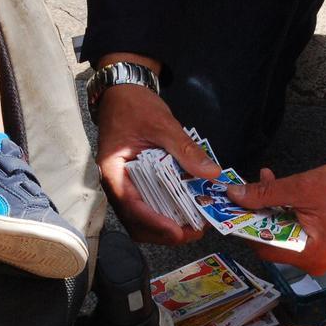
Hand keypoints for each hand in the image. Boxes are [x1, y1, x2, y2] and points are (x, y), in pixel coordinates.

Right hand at [96, 82, 220, 243]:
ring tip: (193, 224)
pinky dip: (164, 214)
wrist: (122, 93)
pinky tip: (184, 210)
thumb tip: (211, 173)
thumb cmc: (135, 106)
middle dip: (164, 232)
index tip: (178, 231)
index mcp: (114, 170)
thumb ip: (186, 150)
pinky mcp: (133, 184)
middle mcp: (115, 183)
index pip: (131, 205)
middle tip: (194, 231)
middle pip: (135, 221)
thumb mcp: (164, 125)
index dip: (155, 222)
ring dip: (165, 227)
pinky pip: (146, 207)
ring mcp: (123, 186)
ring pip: (140, 219)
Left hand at [228, 120, 325, 274]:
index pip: (264, 248)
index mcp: (309, 256)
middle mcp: (313, 261)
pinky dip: (284, 209)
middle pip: (272, 240)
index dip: (246, 226)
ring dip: (270, 207)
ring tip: (265, 181)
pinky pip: (293, 227)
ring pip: (281, 231)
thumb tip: (236, 195)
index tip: (232, 208)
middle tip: (245, 191)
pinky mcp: (320, 241)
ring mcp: (317, 253)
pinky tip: (278, 187)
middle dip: (258, 213)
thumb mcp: (301, 188)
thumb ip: (266, 194)